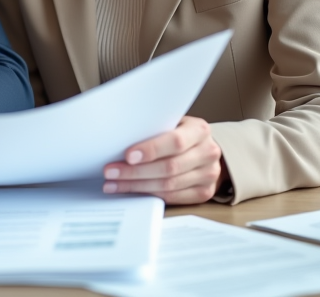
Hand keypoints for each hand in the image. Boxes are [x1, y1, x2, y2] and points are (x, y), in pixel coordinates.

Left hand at [102, 116, 225, 204]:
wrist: (205, 150)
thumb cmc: (181, 133)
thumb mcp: (173, 123)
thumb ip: (155, 128)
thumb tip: (119, 136)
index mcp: (200, 130)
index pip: (176, 142)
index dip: (151, 150)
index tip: (128, 156)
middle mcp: (208, 153)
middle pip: (169, 167)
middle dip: (136, 171)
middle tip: (111, 172)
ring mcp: (208, 175)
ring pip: (168, 185)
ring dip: (137, 186)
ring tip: (114, 183)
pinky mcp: (204, 193)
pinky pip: (172, 197)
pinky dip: (149, 195)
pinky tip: (131, 191)